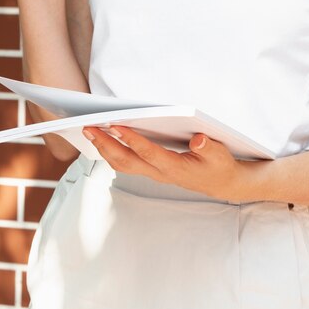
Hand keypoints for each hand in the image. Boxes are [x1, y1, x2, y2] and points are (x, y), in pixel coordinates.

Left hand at [82, 125, 248, 201]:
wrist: (221, 183)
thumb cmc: (220, 165)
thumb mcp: (221, 156)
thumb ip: (209, 147)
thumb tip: (198, 140)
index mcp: (175, 168)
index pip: (148, 153)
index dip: (131, 140)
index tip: (115, 124)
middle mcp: (159, 173)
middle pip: (126, 161)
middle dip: (105, 144)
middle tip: (87, 127)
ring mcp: (153, 173)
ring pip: (122, 164)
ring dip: (104, 148)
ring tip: (88, 130)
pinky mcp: (150, 170)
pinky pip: (125, 163)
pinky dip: (110, 152)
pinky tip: (101, 139)